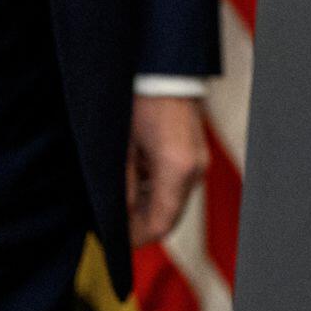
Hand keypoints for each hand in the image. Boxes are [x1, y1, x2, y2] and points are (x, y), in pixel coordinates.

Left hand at [127, 95, 208, 247]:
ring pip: (173, 203)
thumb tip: (120, 216)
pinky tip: (135, 179)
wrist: (163, 72)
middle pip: (169, 217)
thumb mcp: (121, 148)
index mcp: (176, 169)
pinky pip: (177, 185)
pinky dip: (156, 191)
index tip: (114, 239)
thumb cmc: (139, 102)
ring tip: (120, 197)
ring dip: (147, 207)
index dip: (136, 238)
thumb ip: (124, 188)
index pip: (161, 225)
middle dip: (140, 224)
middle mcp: (194, 170)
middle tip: (112, 221)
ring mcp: (199, 162)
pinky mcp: (197, 155)